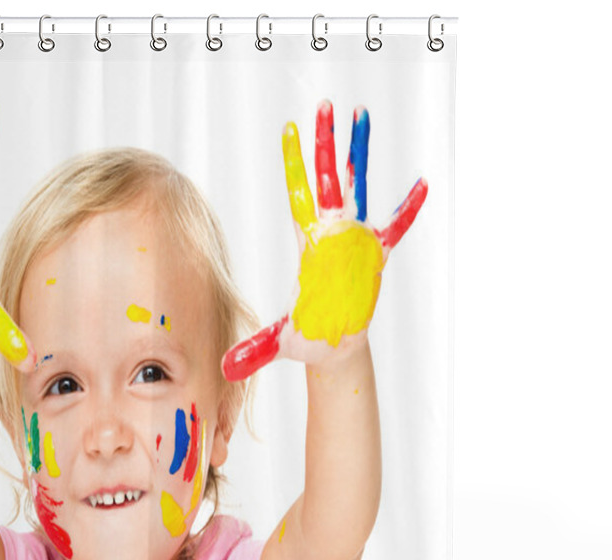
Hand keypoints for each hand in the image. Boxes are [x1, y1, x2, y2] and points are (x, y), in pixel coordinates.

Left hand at [222, 101, 427, 380]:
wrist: (336, 346)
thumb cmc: (308, 340)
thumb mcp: (281, 343)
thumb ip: (254, 351)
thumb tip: (224, 368)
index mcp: (309, 244)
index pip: (299, 196)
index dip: (295, 164)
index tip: (288, 129)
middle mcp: (331, 234)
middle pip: (330, 180)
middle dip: (327, 144)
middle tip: (326, 105)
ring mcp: (355, 241)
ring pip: (360, 188)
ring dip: (362, 154)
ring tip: (363, 117)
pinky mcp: (376, 255)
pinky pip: (396, 227)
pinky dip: (408, 209)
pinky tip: (420, 184)